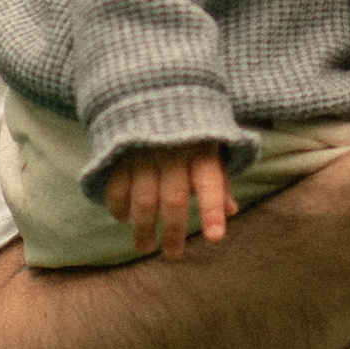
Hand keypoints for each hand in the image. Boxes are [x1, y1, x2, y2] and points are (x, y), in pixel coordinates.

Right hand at [102, 145, 235, 258]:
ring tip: (145, 247)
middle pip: (174, 199)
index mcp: (202, 151)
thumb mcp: (210, 148)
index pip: (211, 184)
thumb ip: (219, 180)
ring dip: (143, 228)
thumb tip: (233, 211)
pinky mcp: (120, 154)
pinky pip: (117, 187)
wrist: (152, 94)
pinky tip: (123, 218)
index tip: (215, 238)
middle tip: (173, 254)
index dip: (213, 211)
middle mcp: (173, 153)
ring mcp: (144, 154)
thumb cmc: (189, 133)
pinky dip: (118, 206)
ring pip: (143, 199)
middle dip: (173, 231)